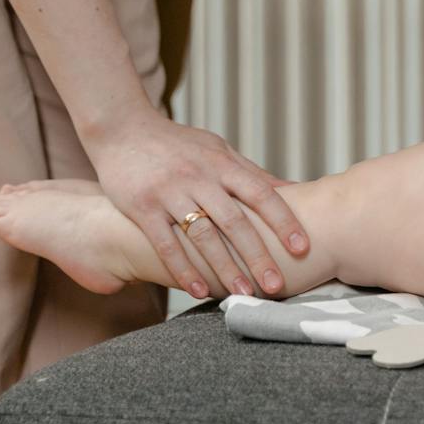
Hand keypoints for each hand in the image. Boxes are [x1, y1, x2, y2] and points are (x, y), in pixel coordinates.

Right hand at [82, 106, 308, 298]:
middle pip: (235, 221)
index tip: (302, 247)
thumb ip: (252, 172)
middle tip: (276, 286)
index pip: (261, 193)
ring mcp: (170, 193)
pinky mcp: (142, 208)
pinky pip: (165, 244)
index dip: (283, 220)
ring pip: (202, 236)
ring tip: (242, 294)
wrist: (122, 128)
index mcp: (222, 164)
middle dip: (258, 256)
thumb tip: (294, 191)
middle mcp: (199, 178)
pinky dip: (183, 269)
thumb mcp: (218, 149)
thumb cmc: (178, 143)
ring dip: (224, 269)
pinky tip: (199, 290)